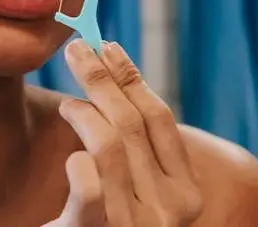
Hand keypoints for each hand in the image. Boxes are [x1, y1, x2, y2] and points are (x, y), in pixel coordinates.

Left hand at [44, 40, 203, 225]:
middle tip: (76, 50)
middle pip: (132, 123)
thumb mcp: (138, 189)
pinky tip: (71, 155)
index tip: (108, 46)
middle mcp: (169, 213)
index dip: (132, 78)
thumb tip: (115, 68)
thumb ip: (138, 148)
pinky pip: (89, 188)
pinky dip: (78, 162)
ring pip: (110, 146)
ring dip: (84, 112)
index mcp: (187, 196)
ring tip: (69, 106)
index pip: (160, 119)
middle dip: (101, 78)